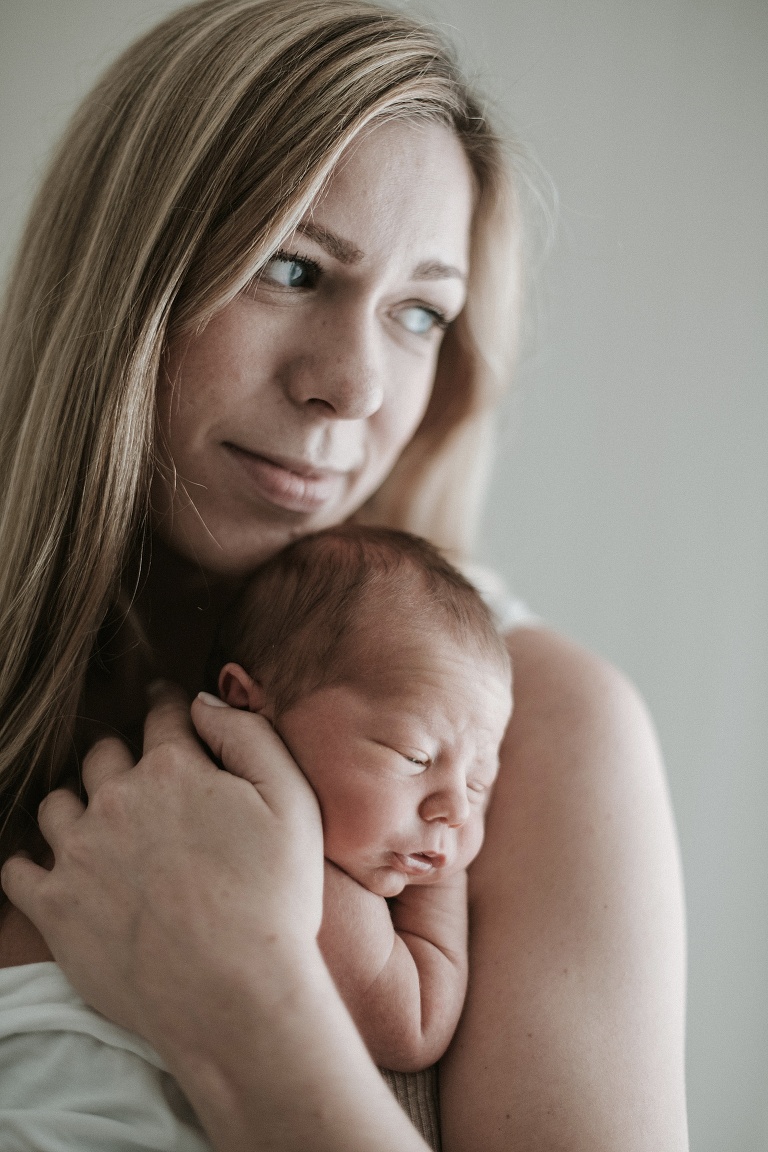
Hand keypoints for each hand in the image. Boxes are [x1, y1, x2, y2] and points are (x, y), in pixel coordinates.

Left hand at [0, 684, 323, 1054]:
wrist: (234, 994)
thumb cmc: (275, 897)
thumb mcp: (292, 799)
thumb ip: (248, 734)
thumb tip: (204, 702)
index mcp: (174, 769)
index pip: (162, 715)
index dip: (167, 705)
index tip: (166, 703)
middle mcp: (117, 799)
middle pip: (102, 756)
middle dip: (121, 758)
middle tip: (139, 775)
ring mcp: (79, 853)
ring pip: (56, 804)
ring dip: (77, 805)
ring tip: (97, 823)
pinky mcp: (54, 907)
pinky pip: (18, 868)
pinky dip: (33, 863)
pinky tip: (55, 869)